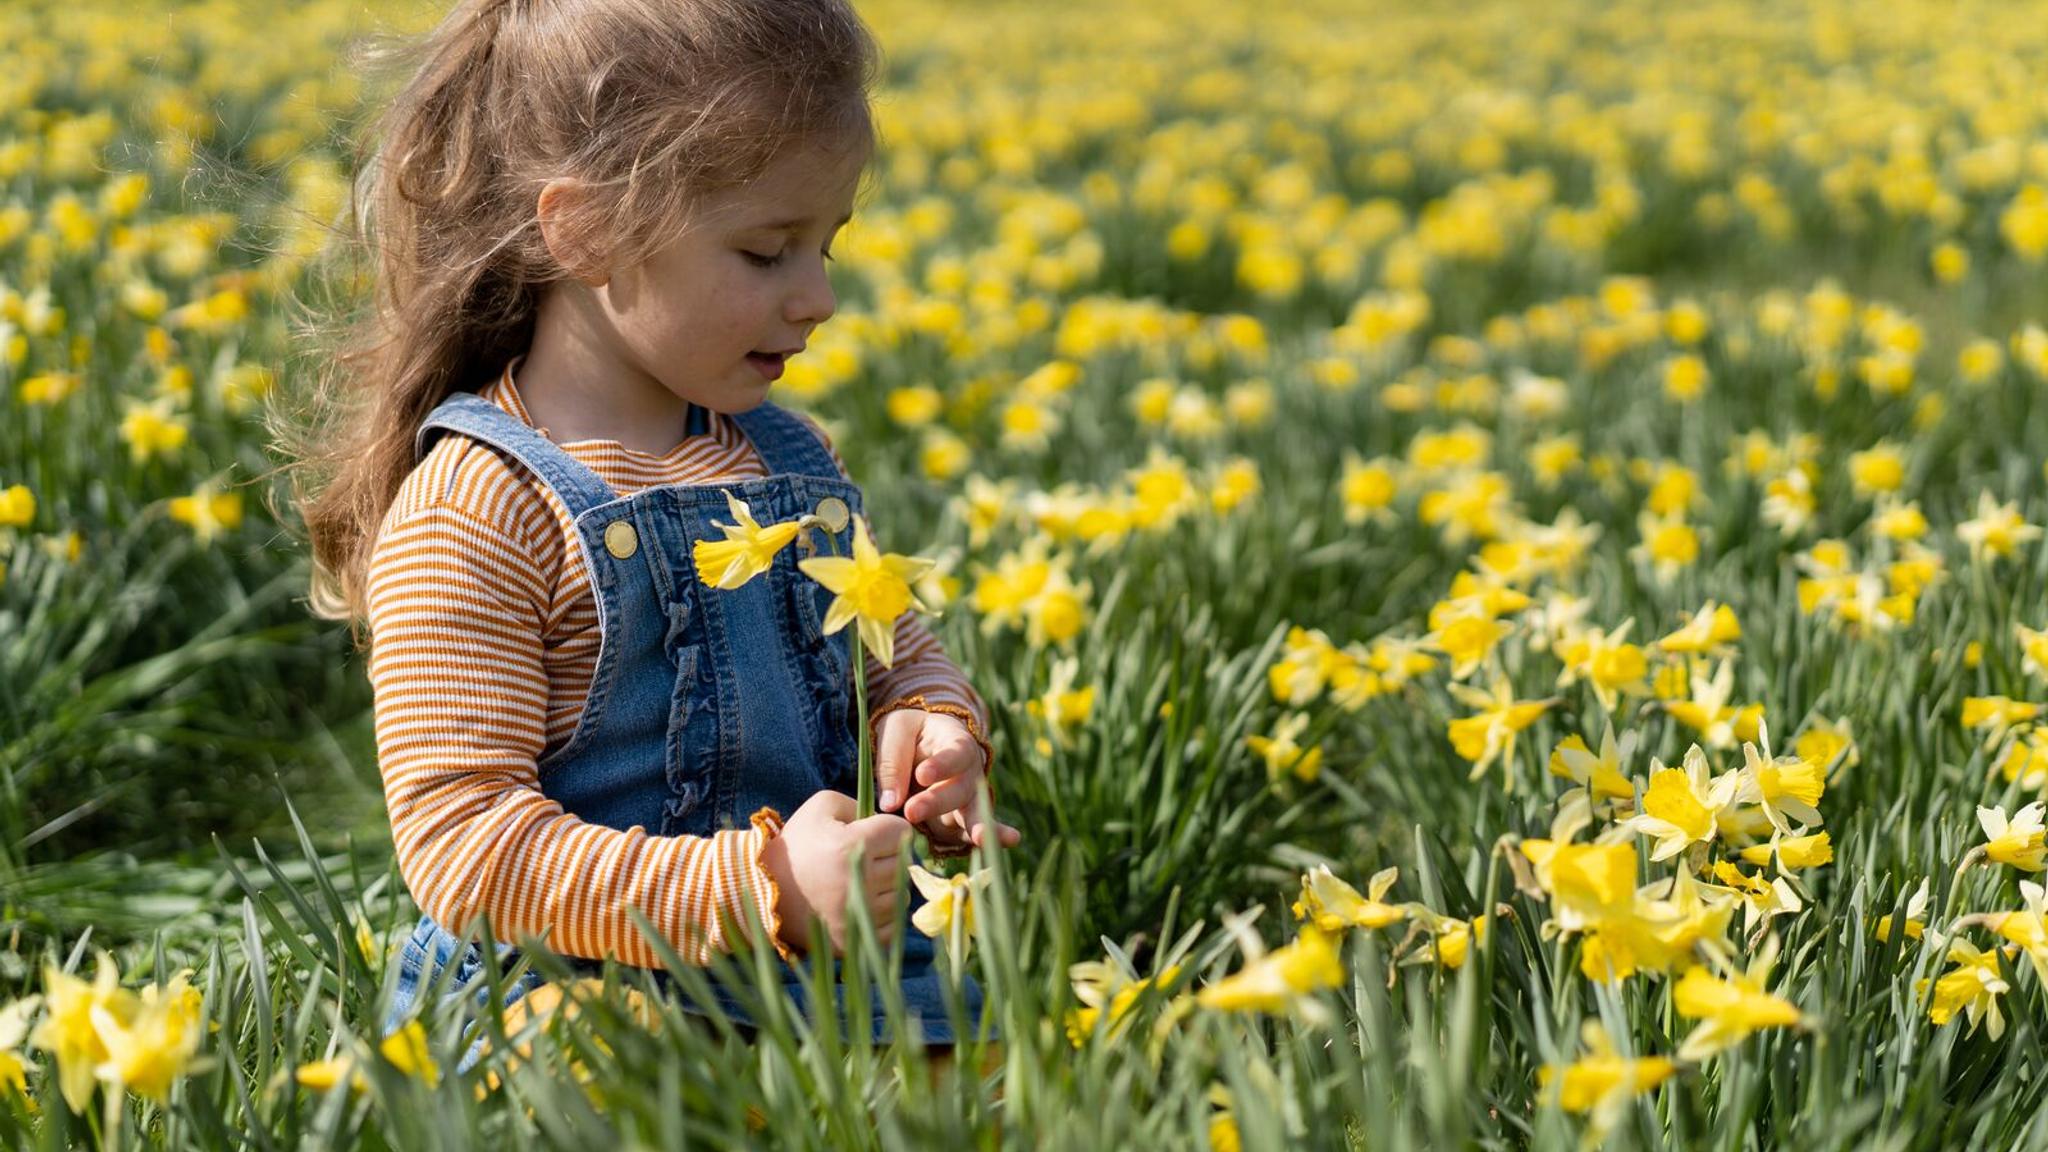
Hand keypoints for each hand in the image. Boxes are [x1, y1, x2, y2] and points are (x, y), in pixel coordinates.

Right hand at [758, 790, 914, 956]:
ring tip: (861, 882)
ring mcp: (854, 915)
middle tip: (865, 859)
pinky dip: (881, 917)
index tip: (874, 834)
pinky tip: (861, 905)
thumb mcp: (822, 806)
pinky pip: (889, 927)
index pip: (901, 832)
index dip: (889, 829)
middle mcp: (857, 882)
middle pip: (904, 865)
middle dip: (889, 857)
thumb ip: (861, 804)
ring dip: (887, 888)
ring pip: (900, 896)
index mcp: (852, 846)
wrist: (763, 890)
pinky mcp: (849, 941)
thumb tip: (890, 825)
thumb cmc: (797, 843)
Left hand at [873, 708, 1021, 851]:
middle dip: (937, 801)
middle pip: (961, 788)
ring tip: (982, 837)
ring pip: (974, 813)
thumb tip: (890, 803)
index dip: (941, 765)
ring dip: (976, 826)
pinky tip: (1009, 842)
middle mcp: (970, 772)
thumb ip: (892, 763)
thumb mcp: (896, 732)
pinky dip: (990, 840)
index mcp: (956, 742)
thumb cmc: (908, 733)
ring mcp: (970, 799)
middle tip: (912, 811)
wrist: (917, 745)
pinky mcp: (961, 822)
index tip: (922, 775)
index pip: (954, 753)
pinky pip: (973, 833)